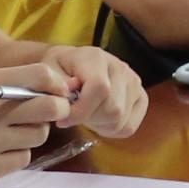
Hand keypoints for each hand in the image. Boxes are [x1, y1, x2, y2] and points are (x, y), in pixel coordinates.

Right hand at [0, 64, 71, 187]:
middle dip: (54, 111)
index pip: (42, 75)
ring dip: (31, 134)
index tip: (53, 92)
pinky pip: (21, 159)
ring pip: (38, 135)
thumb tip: (44, 89)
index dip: (55, 84)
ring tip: (9, 135)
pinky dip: (15, 156)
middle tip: (42, 116)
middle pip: (51, 107)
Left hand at [32, 45, 146, 140]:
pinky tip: (99, 119)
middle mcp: (120, 67)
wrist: (72, 65)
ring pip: (120, 120)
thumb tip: (68, 92)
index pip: (100, 88)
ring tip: (86, 115)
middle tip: (73, 116)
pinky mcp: (141, 98)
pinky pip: (128, 127)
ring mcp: (134, 82)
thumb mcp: (47, 72)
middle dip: (88, 119)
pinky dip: (111, 130)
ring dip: (98, 125)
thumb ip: (54, 83)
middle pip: (112, 108)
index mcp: (96, 57)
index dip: (82, 110)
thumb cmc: (58, 70)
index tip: (63, 119)